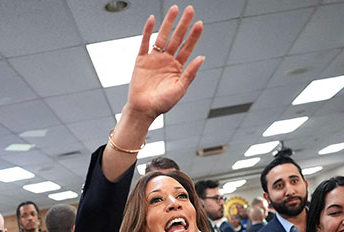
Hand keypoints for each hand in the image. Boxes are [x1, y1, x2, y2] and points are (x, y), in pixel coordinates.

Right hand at [125, 5, 204, 121]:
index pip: (187, 48)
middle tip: (190, 10)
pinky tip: (152, 20)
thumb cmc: (162, 104)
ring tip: (174, 10)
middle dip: (183, 24)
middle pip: (177, 38)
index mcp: (177, 67)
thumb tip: (201, 58)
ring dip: (168, 23)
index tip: (199, 24)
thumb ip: (190, 73)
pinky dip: (148, 31)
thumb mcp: (180, 89)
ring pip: (163, 37)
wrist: (143, 110)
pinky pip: (145, 42)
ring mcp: (154, 59)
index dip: (193, 36)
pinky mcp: (141, 60)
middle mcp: (166, 60)